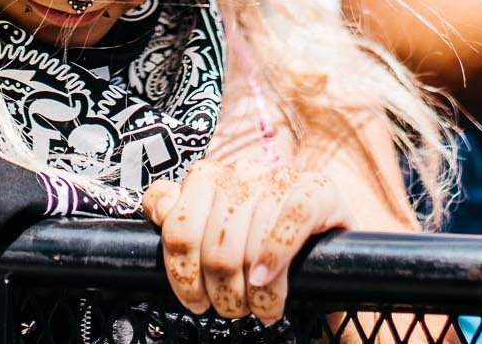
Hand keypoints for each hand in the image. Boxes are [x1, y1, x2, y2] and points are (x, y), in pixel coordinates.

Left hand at [142, 159, 345, 325]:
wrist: (322, 233)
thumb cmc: (259, 234)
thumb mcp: (214, 224)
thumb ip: (179, 214)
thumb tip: (159, 210)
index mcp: (207, 177)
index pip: (179, 230)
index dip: (183, 275)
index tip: (195, 301)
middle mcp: (242, 172)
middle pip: (216, 248)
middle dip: (223, 292)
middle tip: (232, 309)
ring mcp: (281, 180)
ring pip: (252, 246)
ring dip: (255, 294)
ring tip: (260, 308)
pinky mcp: (319, 192)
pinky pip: (292, 222)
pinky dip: (276, 257)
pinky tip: (268, 282)